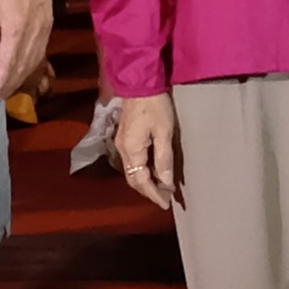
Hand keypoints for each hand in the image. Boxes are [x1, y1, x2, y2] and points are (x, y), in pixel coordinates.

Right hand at [112, 91, 180, 209]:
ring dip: (145, 181)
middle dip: (148, 191)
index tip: (166, 204)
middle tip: (165, 198)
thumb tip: (166, 182)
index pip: (141, 181)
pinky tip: (153, 170)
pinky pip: (132, 161)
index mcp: (132, 151)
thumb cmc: (155, 106)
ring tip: (161, 187)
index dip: (154, 194)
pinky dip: (142, 170)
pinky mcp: (124, 137)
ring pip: (131, 171)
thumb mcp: (164, 132)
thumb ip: (164, 159)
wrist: (140, 83)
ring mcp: (121, 143)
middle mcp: (122, 150)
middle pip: (133, 179)